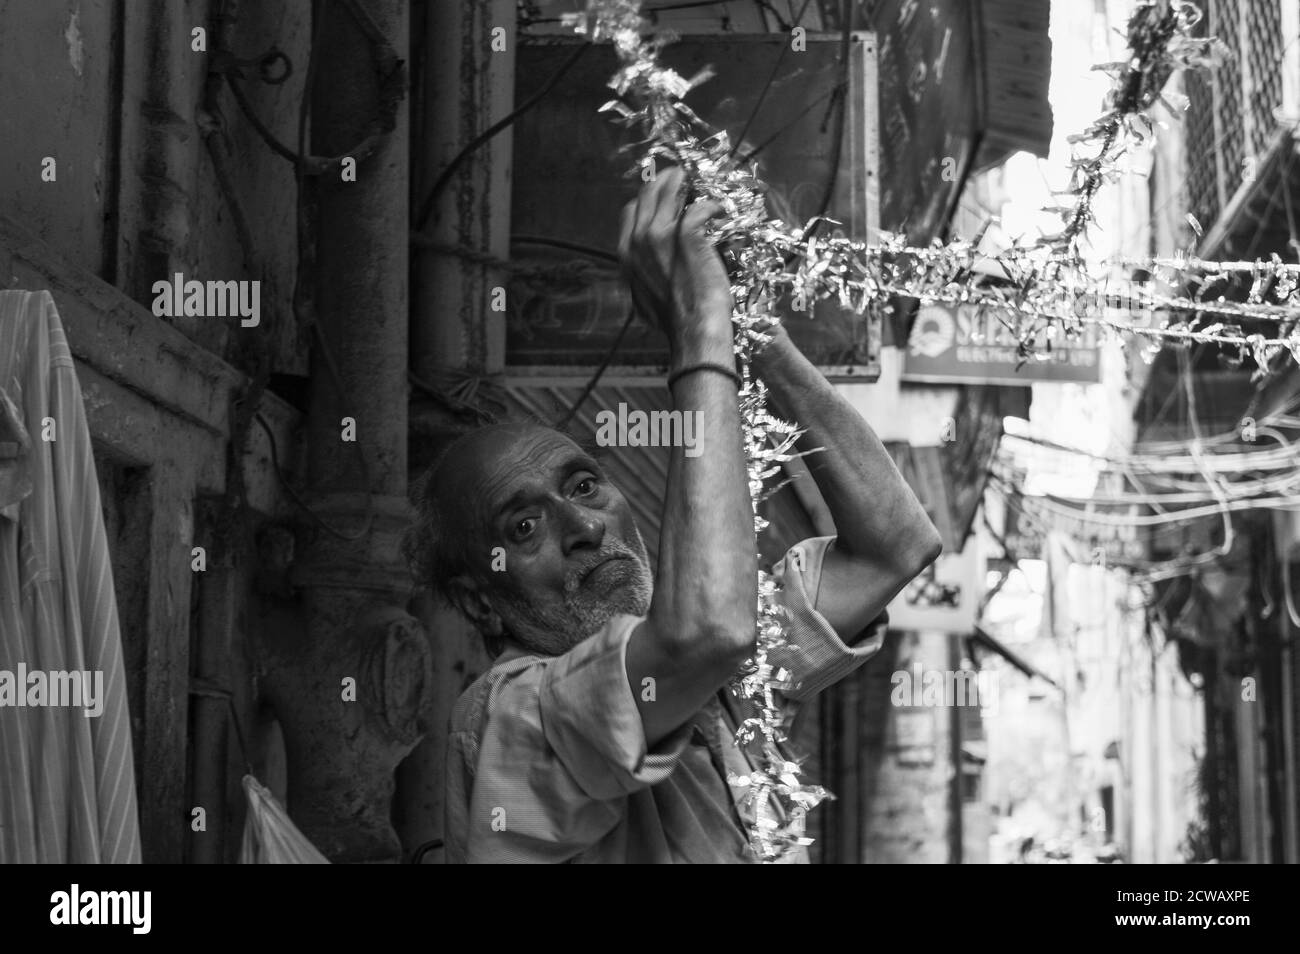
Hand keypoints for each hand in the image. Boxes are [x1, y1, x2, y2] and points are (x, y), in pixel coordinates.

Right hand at [618, 167, 732, 353]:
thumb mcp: (643, 302)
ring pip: (669, 190)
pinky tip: (720, 209)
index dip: (648, 199)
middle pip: (648, 193)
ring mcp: (661, 235)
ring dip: (685, 183)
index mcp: (626, 254)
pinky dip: (711, 205)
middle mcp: (638, 239)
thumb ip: (641, 282)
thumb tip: (642, 283)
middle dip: (665, 180)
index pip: (631, 210)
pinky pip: (699, 207)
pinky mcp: (687, 235)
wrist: (692, 329)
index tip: (664, 196)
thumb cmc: (673, 321)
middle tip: (683, 178)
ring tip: (701, 184)